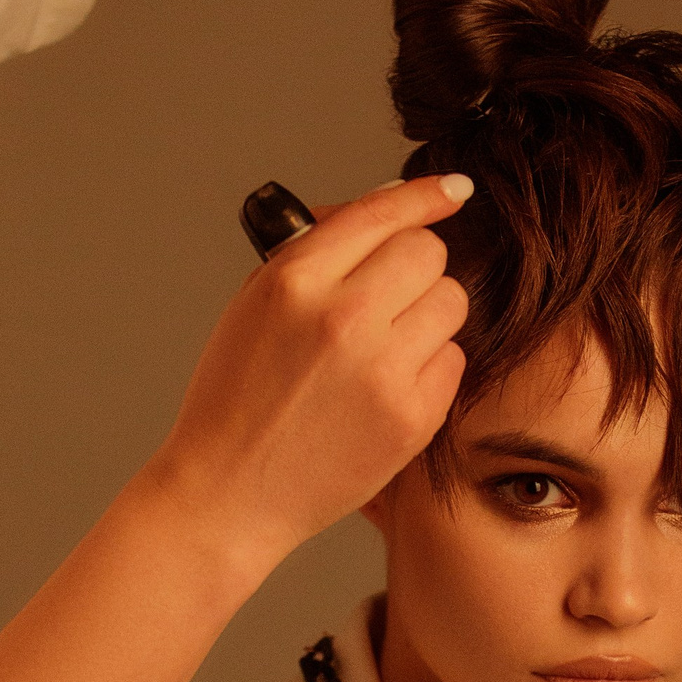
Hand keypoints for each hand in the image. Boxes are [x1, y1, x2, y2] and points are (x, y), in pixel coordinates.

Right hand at [152, 174, 468, 565]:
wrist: (228, 492)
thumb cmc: (236, 398)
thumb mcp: (253, 305)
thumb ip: (316, 254)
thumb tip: (391, 209)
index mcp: (294, 281)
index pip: (382, 213)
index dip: (425, 194)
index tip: (452, 189)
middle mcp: (342, 317)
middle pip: (428, 251)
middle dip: (413, 266)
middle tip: (387, 297)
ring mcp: (382, 369)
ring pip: (452, 301)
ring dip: (426, 315)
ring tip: (383, 347)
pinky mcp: (411, 416)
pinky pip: (453, 361)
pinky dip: (429, 368)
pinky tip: (386, 388)